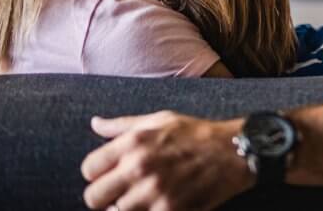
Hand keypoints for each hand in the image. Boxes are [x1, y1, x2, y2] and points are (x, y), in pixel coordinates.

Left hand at [81, 111, 252, 210]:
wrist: (233, 151)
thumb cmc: (195, 133)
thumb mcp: (160, 120)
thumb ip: (123, 125)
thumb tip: (95, 123)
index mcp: (133, 142)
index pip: (89, 169)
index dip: (98, 175)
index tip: (111, 176)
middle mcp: (139, 167)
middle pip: (94, 197)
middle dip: (104, 198)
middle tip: (120, 195)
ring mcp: (153, 192)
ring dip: (125, 209)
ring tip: (140, 201)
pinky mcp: (169, 210)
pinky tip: (156, 205)